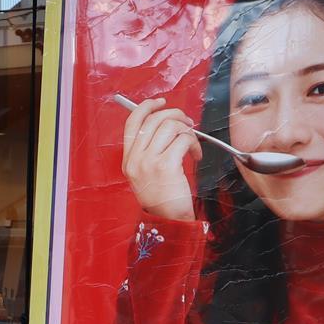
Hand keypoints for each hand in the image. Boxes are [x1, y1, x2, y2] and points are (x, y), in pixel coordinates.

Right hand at [120, 96, 199, 221]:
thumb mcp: (145, 173)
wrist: (168, 220)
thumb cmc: (162, 198)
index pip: (133, 121)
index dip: (147, 107)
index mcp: (128, 158)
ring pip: (170, 126)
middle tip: (187, 123)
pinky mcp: (166, 165)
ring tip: (192, 142)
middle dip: (175, 115)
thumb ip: (148, 150)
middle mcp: (135, 158)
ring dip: (187, 130)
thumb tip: (165, 123)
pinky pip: (183, 139)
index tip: (161, 103)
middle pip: (154, 119)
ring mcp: (149, 161)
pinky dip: (193, 143)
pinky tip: (195, 155)